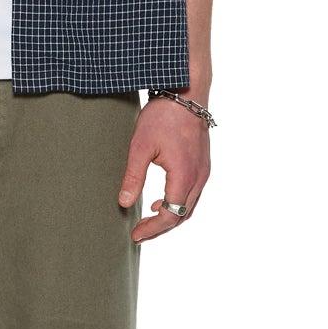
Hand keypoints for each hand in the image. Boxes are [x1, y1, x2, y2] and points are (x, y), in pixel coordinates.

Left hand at [117, 99, 210, 243]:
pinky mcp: (203, 164)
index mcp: (184, 175)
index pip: (170, 215)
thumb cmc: (162, 116)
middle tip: (139, 233)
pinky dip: (178, 203)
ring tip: (147, 221)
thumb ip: (133, 176)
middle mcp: (199, 177)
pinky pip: (192, 193)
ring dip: (170, 217)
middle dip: (160, 228)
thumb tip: (123, 203)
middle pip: (182, 215)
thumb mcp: (140, 146)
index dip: (152, 229)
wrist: (186, 92)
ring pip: (190, 206)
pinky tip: (160, 200)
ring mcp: (204, 170)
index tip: (135, 235)